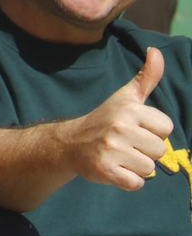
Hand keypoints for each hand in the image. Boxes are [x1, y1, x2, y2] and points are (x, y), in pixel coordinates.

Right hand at [64, 46, 173, 190]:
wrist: (69, 143)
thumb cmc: (104, 120)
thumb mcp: (125, 97)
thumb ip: (146, 77)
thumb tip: (157, 51)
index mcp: (129, 109)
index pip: (166, 128)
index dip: (152, 131)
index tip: (133, 128)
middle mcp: (119, 127)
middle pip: (159, 150)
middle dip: (144, 151)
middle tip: (124, 144)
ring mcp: (111, 149)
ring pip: (149, 168)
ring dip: (136, 167)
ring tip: (118, 156)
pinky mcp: (105, 169)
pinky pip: (136, 183)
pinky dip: (127, 181)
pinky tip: (113, 169)